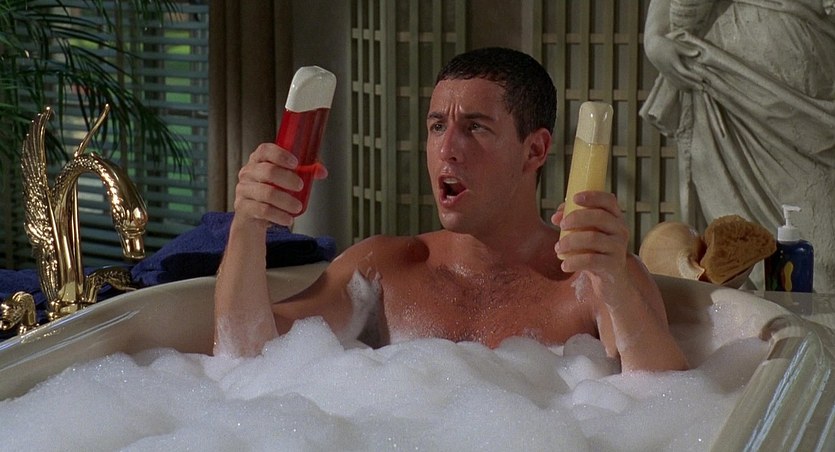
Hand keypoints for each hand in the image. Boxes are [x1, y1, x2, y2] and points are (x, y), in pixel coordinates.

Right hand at [234, 143, 328, 226]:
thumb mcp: (284, 178)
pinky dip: (279, 216)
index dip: (280, 154)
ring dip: (286, 201)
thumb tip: (322, 172)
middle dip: (288, 179)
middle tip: (300, 186)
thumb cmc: (270, 191)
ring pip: (266, 193)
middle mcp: (248, 173)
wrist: (252, 216)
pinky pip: (262, 210)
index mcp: (258, 160)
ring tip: (297, 207)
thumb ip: (304, 171)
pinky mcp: (243, 207)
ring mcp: (244, 190)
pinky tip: (288, 219)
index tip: (295, 163)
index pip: (265, 150)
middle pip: (268, 171)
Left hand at [551, 191, 630, 306]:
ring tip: (557, 248)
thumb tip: (556, 216)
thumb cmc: (596, 249)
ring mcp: (618, 248)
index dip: (592, 196)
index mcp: (615, 217)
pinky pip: (591, 260)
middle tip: (561, 225)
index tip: (574, 198)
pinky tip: (564, 265)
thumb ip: (572, 220)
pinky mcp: (613, 265)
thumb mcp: (587, 232)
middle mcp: (621, 230)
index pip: (609, 200)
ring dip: (570, 241)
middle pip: (599, 217)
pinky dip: (574, 262)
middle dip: (577, 218)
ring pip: (593, 238)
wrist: (612, 279)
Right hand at [644, 30, 702, 89]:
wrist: (652, 48)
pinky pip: (673, 83)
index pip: (683, 72)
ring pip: (677, 83)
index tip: (701, 79)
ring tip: (697, 90)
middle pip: (681, 80)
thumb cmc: (665, 44)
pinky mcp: (665, 74)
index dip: (692, 76)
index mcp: (673, 62)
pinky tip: (688, 90)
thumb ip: (687, 51)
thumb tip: (698, 53)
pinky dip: (681, 87)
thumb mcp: (676, 46)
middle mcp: (669, 70)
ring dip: (687, 87)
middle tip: (702, 88)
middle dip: (692, 84)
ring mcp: (666, 73)